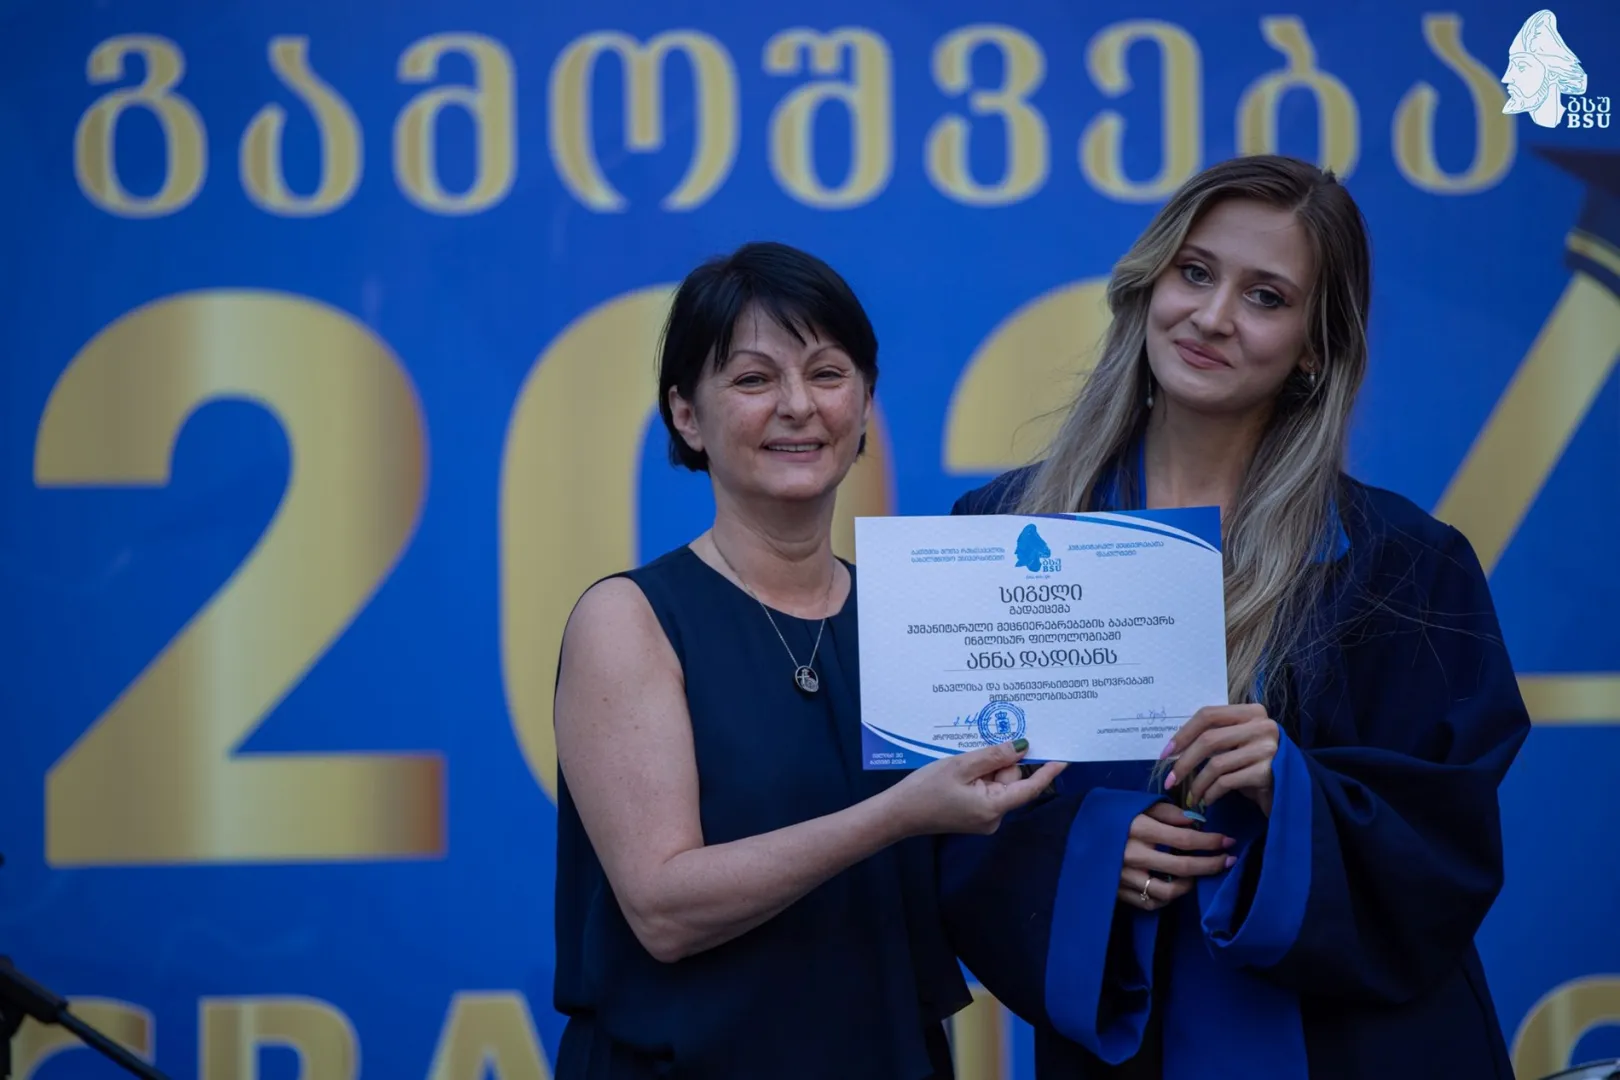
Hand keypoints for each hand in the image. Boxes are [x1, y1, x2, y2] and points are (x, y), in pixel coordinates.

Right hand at [890, 740, 1067, 836]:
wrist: (898, 813)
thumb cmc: (925, 790)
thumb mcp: (960, 766)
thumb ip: (992, 756)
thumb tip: (1021, 747)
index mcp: (993, 807)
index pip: (1029, 788)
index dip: (1047, 772)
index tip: (1064, 757)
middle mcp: (993, 817)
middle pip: (1010, 781)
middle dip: (999, 762)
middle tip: (976, 749)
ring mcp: (984, 817)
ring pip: (997, 783)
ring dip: (985, 768)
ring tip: (960, 762)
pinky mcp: (974, 815)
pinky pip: (986, 789)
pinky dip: (978, 776)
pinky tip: (960, 770)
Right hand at [1117, 802, 1234, 911]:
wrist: (1072, 832)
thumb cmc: (1109, 814)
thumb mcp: (1136, 804)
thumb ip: (1167, 812)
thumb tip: (1197, 821)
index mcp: (1138, 828)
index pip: (1186, 838)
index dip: (1211, 841)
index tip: (1227, 841)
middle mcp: (1133, 854)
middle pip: (1183, 866)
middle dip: (1212, 864)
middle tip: (1227, 860)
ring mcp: (1125, 876)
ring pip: (1168, 892)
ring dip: (1189, 884)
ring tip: (1198, 876)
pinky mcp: (1118, 891)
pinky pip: (1150, 903)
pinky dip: (1166, 899)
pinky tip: (1173, 887)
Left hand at [1165, 705, 1279, 816]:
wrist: (1290, 790)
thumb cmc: (1255, 765)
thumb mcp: (1238, 743)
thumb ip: (1216, 736)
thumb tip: (1174, 747)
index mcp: (1252, 712)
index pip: (1208, 715)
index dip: (1183, 733)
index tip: (1166, 753)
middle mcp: (1262, 726)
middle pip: (1209, 740)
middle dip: (1184, 762)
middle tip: (1170, 780)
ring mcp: (1267, 749)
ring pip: (1216, 764)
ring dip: (1197, 783)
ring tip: (1192, 796)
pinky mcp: (1267, 773)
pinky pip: (1226, 782)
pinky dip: (1211, 793)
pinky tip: (1207, 799)